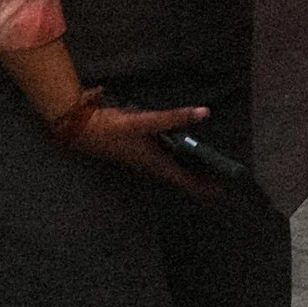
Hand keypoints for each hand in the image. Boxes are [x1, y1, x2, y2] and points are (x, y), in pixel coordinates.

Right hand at [64, 96, 214, 194]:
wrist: (84, 129)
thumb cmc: (116, 129)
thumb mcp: (147, 122)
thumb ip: (175, 118)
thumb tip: (204, 112)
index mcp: (156, 164)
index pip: (184, 180)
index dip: (203, 187)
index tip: (222, 193)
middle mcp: (152, 166)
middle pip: (181, 178)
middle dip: (200, 181)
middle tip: (223, 181)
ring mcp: (145, 159)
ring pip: (173, 170)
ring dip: (190, 171)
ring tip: (210, 169)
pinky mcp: (141, 151)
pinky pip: (167, 160)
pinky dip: (180, 159)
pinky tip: (186, 153)